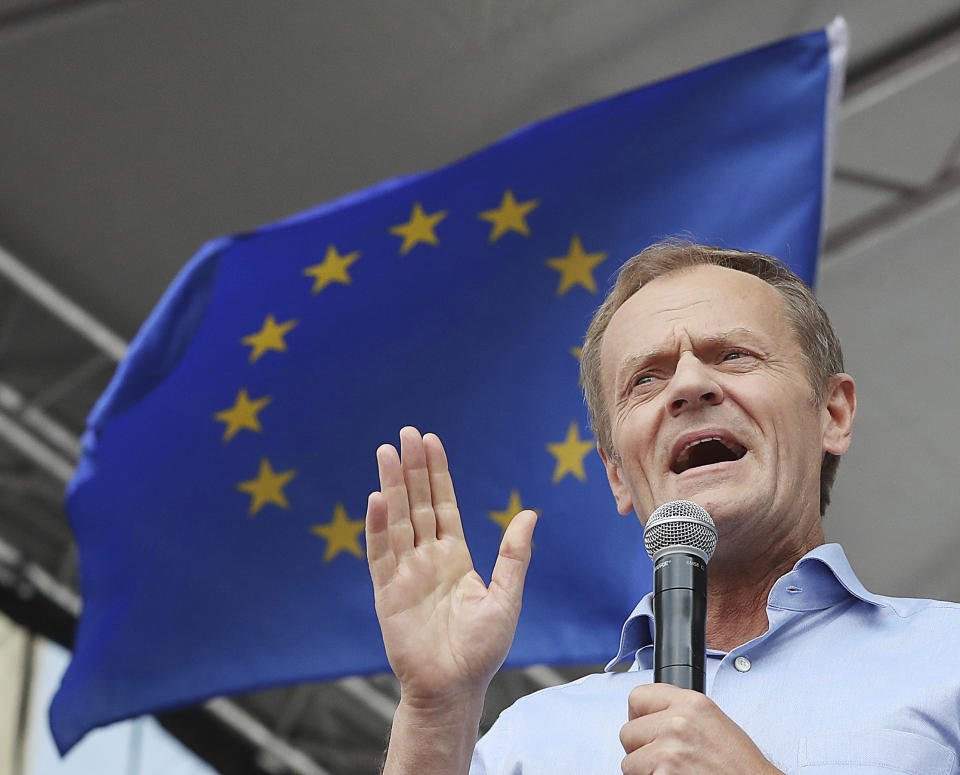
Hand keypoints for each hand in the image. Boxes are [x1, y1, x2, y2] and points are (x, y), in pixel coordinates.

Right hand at [365, 427, 537, 705]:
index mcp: (455, 556)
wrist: (454, 689)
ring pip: (397, 519)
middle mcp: (427, 558)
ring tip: (387, 452)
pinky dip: (378, 526)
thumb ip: (514, 555)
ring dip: (392, 486)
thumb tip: (530, 513)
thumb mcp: (506, 597)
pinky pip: (381, 553)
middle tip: (406, 433)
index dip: (437, 473)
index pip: (443, 504)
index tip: (431, 441)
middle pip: (417, 503)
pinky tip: (377, 498)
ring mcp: (405, 572)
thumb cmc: (481, 649)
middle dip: (413, 468)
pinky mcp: (387, 592)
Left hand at [620, 684, 782, 774]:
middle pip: (628, 732)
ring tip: (673, 772)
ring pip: (629, 762)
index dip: (639, 717)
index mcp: (692, 703)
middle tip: (665, 759)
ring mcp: (670, 750)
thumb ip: (681, 713)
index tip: (646, 729)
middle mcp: (679, 722)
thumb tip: (650, 716)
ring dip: (646, 771)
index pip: (637, 697)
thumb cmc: (741, 768)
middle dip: (641, 749)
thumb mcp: (714, 723)